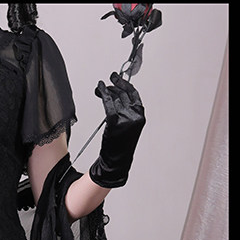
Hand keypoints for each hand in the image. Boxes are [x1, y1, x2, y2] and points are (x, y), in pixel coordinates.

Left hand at [89, 72, 145, 187]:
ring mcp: (125, 117)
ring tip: (100, 87)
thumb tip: (116, 99)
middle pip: (124, 93)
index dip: (125, 84)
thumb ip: (126, 113)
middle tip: (109, 79)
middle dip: (115, 84)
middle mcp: (135, 115)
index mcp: (140, 115)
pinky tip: (100, 90)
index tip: (118, 79)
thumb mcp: (127, 127)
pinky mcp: (115, 120)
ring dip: (107, 90)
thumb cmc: (120, 146)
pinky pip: (108, 103)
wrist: (117, 160)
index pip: (134, 94)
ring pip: (116, 97)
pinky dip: (103, 94)